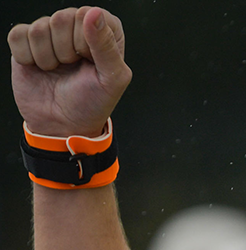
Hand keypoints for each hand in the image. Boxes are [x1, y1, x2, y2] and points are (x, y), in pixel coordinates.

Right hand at [8, 6, 130, 137]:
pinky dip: (28, 57)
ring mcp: (50, 33)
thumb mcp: (111, 79)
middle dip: (66, 51)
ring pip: (40, 28)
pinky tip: (39, 67)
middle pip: (61, 17)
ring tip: (57, 70)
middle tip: (72, 67)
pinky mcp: (25, 41)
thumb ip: (107, 46)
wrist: (62, 124)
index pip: (88, 14)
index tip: (90, 61)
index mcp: (104, 31)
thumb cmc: (92, 102)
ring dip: (48, 58)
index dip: (86, 42)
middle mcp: (77, 26)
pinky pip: (18, 35)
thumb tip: (93, 13)